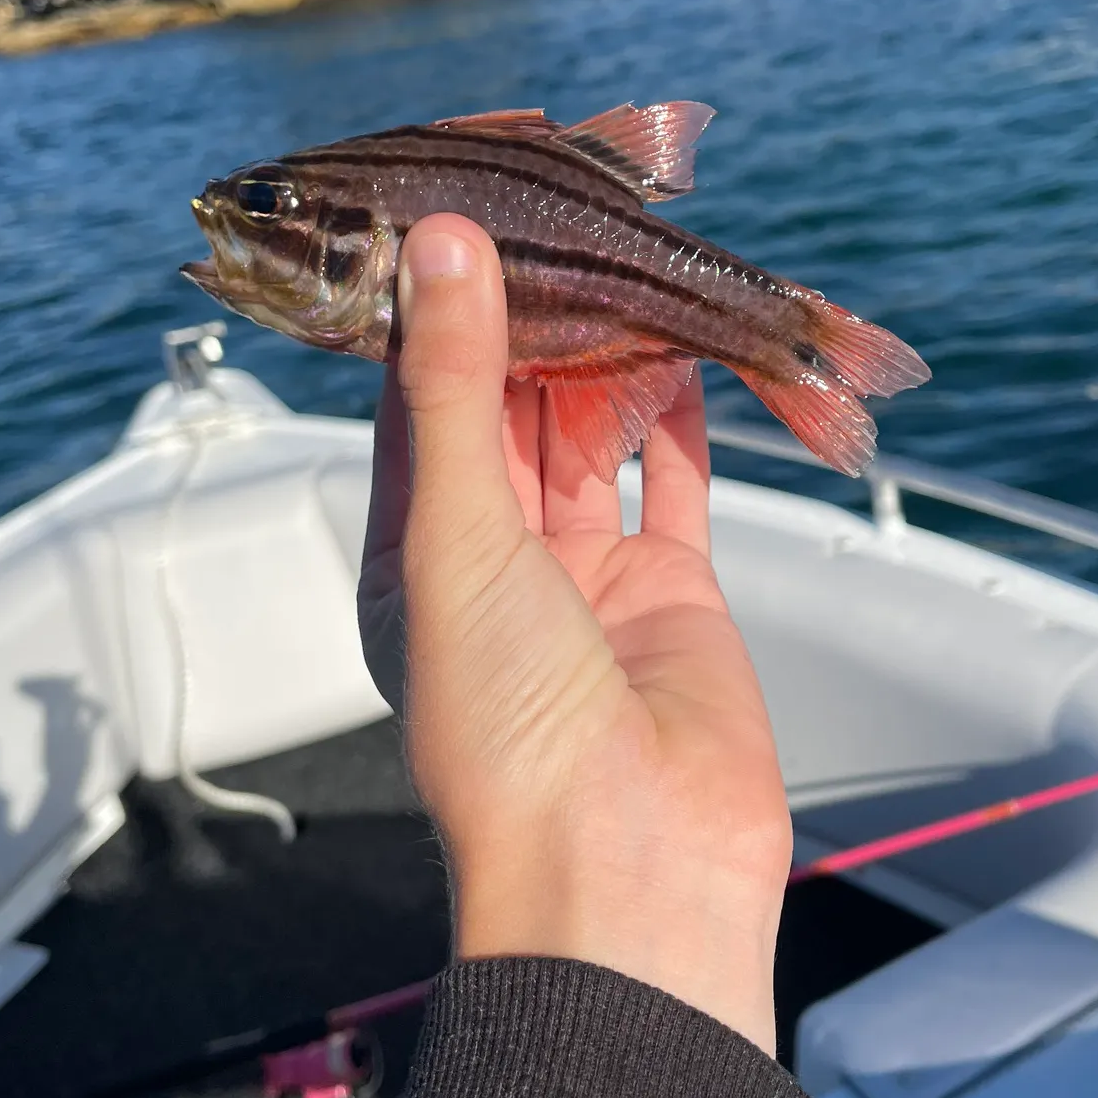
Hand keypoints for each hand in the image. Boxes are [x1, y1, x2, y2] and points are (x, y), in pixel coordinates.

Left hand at [358, 215, 790, 1053]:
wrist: (628, 868)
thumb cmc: (510, 733)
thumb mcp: (458, 542)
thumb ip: (456, 395)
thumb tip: (443, 251)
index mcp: (417, 562)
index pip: (420, 414)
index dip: (437, 321)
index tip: (457, 229)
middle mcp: (500, 568)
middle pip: (513, 418)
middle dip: (531, 330)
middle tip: (558, 231)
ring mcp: (592, 581)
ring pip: (596, 441)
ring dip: (606, 362)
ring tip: (620, 271)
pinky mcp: (676, 596)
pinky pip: (677, 487)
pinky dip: (680, 422)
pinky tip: (679, 351)